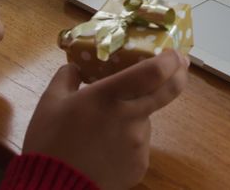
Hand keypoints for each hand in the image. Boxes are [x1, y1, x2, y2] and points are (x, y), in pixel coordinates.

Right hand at [23, 49, 189, 189]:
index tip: (175, 52)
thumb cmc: (49, 142)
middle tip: (180, 66)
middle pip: (168, 91)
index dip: (170, 60)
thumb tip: (76, 67)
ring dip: (135, 116)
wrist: (52, 187)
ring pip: (145, 119)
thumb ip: (67, 77)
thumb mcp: (50, 102)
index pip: (153, 73)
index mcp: (109, 96)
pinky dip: (127, 141)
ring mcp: (139, 143)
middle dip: (179, 74)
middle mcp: (130, 117)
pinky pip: (138, 145)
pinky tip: (105, 149)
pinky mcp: (140, 165)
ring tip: (104, 129)